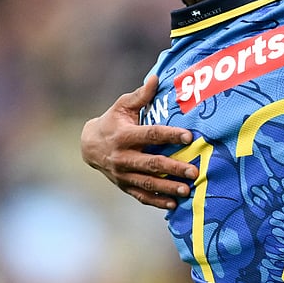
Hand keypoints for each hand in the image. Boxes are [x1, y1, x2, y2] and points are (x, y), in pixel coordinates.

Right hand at [81, 75, 195, 208]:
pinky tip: (174, 204)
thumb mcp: (122, 106)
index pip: (151, 134)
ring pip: (148, 183)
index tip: (189, 136)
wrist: (89, 146)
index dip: (170, 135)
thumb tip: (156, 78)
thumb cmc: (112, 122)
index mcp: (124, 136)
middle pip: (152, 163)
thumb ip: (140, 95)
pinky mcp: (125, 186)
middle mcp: (123, 157)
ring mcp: (123, 174)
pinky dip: (157, 202)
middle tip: (194, 171)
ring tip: (187, 190)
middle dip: (174, 168)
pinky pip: (142, 196)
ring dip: (168, 188)